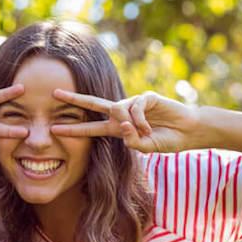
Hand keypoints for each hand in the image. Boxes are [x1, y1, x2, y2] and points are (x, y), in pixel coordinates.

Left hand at [51, 90, 200, 152]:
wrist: (189, 131)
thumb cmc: (167, 140)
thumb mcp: (146, 147)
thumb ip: (132, 141)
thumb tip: (122, 127)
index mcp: (116, 128)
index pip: (90, 127)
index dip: (73, 128)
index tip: (53, 128)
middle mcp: (121, 113)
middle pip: (93, 104)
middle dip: (73, 99)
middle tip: (54, 94)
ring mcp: (133, 103)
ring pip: (118, 110)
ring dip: (130, 124)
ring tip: (146, 132)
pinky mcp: (146, 97)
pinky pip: (135, 108)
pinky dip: (141, 120)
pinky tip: (151, 127)